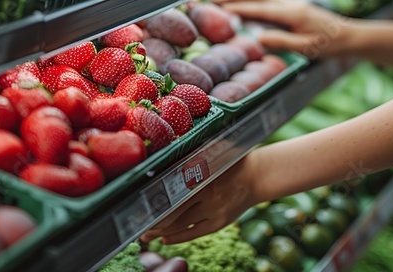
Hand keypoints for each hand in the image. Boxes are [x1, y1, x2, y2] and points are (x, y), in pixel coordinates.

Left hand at [141, 151, 261, 244]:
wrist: (257, 175)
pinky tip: (165, 238)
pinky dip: (177, 237)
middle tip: (135, 223)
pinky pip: (193, 233)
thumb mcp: (210, 153)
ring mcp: (212, 210)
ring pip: (180, 224)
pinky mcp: (219, 222)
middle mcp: (206, 194)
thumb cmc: (231, 160)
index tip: (136, 203)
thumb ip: (190, 157)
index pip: (170, 190)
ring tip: (145, 235)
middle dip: (151, 219)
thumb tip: (163, 155)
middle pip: (171, 210)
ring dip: (160, 231)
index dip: (152, 199)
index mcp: (202, 174)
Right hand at [209, 0, 352, 57]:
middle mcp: (291, 4)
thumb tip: (258, 38)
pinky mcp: (295, 6)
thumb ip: (282, 41)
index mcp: (293, 14)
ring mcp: (293, 3)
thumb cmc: (331, 45)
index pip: (260, 9)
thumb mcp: (306, 48)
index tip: (220, 6)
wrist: (350, 36)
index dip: (239, 7)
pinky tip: (248, 0)